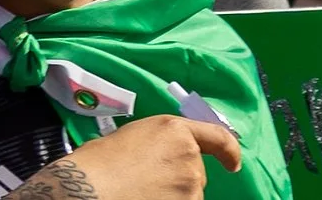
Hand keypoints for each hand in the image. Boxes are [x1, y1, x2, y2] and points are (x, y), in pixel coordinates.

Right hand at [24, 114, 241, 199]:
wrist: (88, 188)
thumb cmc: (99, 162)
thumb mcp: (135, 136)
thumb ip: (161, 143)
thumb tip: (165, 156)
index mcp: (175, 129)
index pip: (217, 136)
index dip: (230, 151)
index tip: (234, 164)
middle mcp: (189, 155)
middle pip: (197, 173)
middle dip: (180, 179)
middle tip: (149, 182)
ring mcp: (189, 185)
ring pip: (189, 194)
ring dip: (174, 196)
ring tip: (141, 193)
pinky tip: (144, 199)